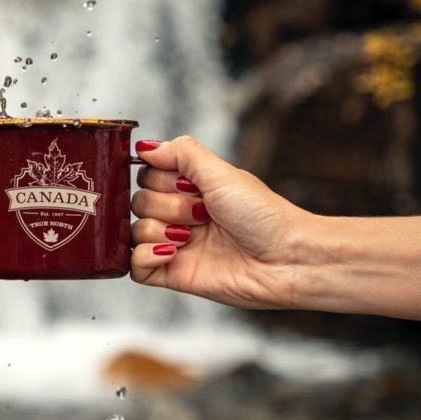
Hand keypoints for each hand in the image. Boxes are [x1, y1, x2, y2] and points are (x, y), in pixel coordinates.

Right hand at [130, 136, 310, 308]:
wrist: (286, 260)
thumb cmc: (263, 215)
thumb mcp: (222, 173)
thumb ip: (182, 153)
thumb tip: (145, 146)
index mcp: (192, 187)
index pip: (147, 174)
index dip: (161, 179)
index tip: (191, 185)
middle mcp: (180, 214)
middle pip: (138, 201)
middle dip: (168, 206)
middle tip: (202, 214)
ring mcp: (175, 244)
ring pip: (134, 230)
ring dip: (160, 230)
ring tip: (191, 237)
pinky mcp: (173, 273)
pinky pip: (135, 266)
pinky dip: (146, 256)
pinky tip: (172, 253)